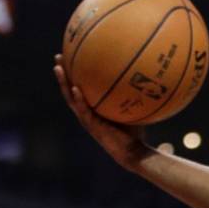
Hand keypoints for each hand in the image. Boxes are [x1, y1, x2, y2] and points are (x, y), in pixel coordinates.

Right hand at [53, 54, 148, 169]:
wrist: (132, 151)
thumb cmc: (135, 131)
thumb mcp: (135, 107)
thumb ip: (136, 93)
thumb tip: (149, 73)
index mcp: (93, 107)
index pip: (80, 87)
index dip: (74, 73)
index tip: (70, 56)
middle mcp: (87, 112)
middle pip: (70, 90)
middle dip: (64, 74)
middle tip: (58, 57)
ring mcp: (87, 119)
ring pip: (71, 99)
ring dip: (64, 83)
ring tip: (59, 68)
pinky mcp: (92, 126)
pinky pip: (83, 111)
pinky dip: (79, 100)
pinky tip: (75, 88)